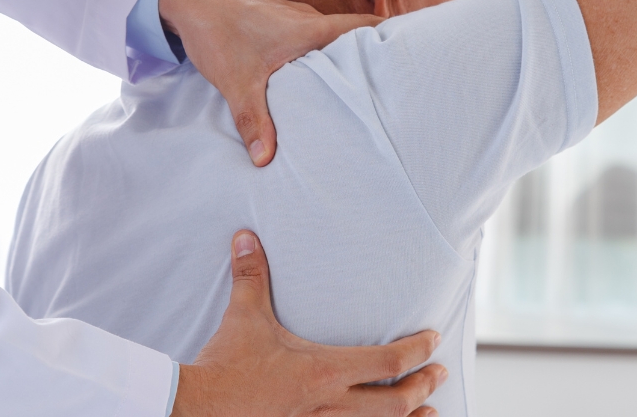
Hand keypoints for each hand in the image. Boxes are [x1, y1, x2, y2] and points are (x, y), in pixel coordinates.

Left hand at [158, 0, 383, 165]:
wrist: (188, 2)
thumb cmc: (218, 35)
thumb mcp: (237, 83)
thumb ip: (254, 121)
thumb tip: (266, 160)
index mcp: (311, 30)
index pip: (366, 27)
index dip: (394, 36)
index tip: (418, 51)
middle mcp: (310, 20)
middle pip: (355, 36)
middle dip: (375, 58)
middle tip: (396, 83)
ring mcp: (296, 20)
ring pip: (333, 40)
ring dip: (346, 60)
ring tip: (363, 89)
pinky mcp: (281, 24)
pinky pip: (314, 41)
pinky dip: (323, 58)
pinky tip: (320, 81)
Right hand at [172, 231, 445, 416]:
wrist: (196, 410)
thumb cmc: (224, 366)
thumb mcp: (243, 318)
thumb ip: (251, 276)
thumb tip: (246, 237)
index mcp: (325, 371)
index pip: (389, 361)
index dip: (419, 350)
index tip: (434, 339)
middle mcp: (330, 405)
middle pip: (396, 403)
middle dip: (424, 387)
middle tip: (440, 373)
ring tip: (429, 412)